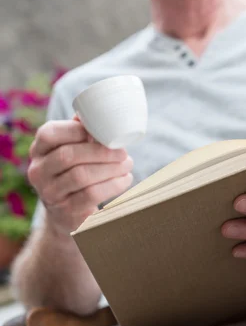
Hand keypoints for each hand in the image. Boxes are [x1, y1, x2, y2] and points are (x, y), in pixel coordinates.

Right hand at [28, 119, 133, 233]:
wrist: (67, 214)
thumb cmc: (75, 172)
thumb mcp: (72, 150)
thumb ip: (81, 130)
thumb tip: (100, 111)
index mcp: (38, 150)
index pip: (50, 133)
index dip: (79, 130)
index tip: (105, 133)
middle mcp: (38, 172)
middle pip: (68, 155)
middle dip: (102, 152)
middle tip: (123, 152)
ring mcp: (50, 194)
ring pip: (81, 176)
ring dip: (111, 168)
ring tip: (127, 164)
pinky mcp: (66, 212)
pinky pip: (91, 195)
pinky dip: (113, 185)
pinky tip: (125, 179)